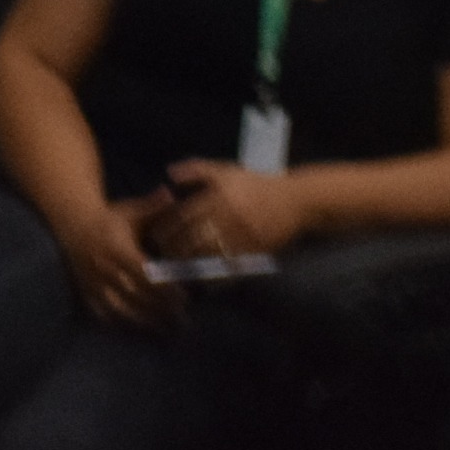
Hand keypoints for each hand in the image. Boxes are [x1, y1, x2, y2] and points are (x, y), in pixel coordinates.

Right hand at [65, 190, 180, 326]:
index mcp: (116, 247)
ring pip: (122, 310)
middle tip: (185, 321)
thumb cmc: (108, 219)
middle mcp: (104, 267)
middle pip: (137, 295)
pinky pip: (104, 316)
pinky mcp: (86, 293)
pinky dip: (123, 326)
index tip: (185, 299)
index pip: (144, 273)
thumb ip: (153, 206)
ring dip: (146, 322)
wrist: (71, 224)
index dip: (165, 288)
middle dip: (162, 310)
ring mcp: (93, 283)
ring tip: (169, 331)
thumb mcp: (130, 211)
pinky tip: (141, 332)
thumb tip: (173, 194)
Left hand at [158, 159, 308, 260]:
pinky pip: (233, 266)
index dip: (166, 228)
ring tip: (178, 269)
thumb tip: (169, 174)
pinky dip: (217, 275)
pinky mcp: (256, 250)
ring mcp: (242, 235)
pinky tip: (206, 280)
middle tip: (162, 257)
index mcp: (217, 195)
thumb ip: (197, 169)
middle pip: (193, 237)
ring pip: (211, 254)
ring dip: (192, 264)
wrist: (295, 200)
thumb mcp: (226, 170)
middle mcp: (227, 215)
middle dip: (175, 249)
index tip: (154, 236)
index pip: (184, 215)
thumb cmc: (257, 183)